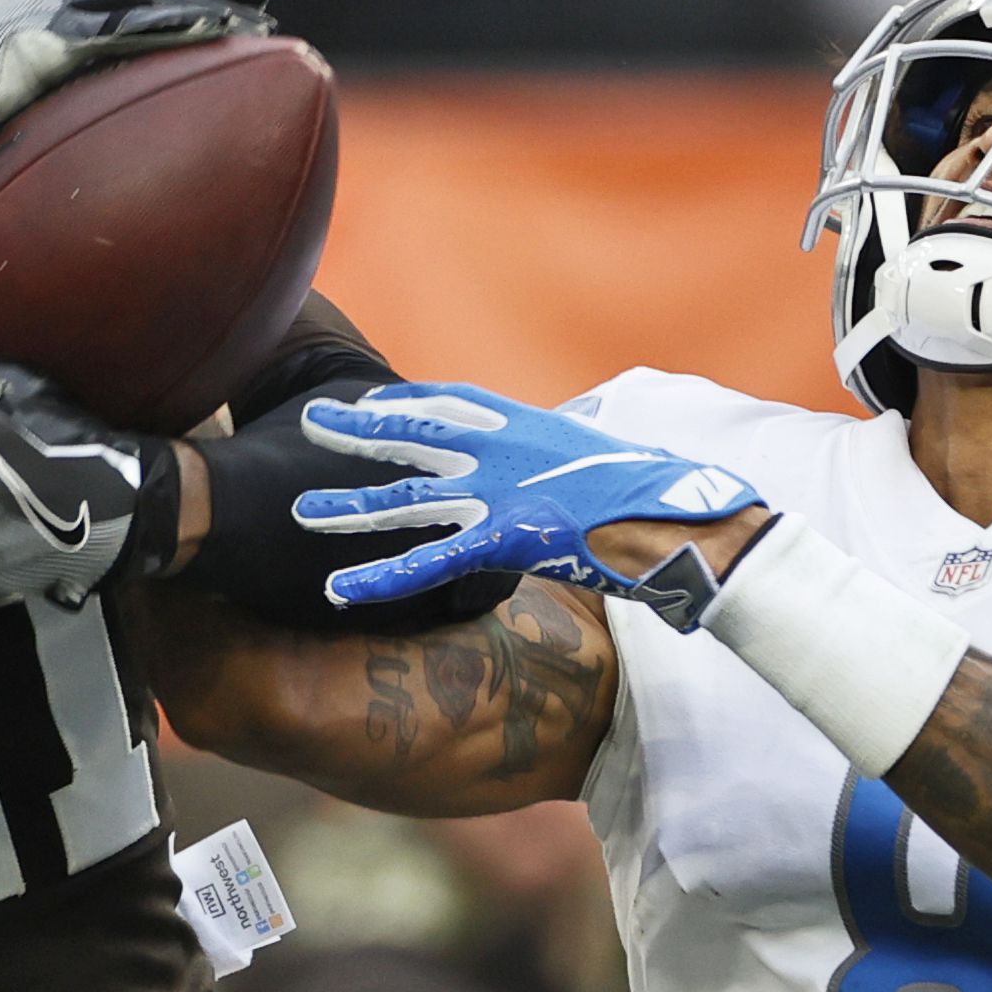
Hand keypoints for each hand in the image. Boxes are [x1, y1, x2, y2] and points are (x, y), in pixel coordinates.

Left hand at [292, 383, 773, 628]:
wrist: (692, 515)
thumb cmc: (666, 491)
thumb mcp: (612, 456)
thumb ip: (578, 453)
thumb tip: (582, 450)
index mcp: (530, 425)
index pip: (454, 402)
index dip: (409, 403)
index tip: (373, 401)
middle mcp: (506, 450)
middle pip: (414, 434)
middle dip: (360, 431)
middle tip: (311, 421)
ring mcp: (501, 492)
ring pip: (406, 498)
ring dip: (351, 507)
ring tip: (300, 513)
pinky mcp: (505, 537)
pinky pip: (429, 561)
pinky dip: (381, 578)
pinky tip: (338, 590)